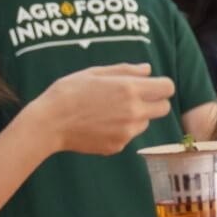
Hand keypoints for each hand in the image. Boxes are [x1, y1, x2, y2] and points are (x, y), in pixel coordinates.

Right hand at [36, 64, 174, 155]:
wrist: (48, 124)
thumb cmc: (68, 92)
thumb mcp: (94, 73)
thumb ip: (125, 70)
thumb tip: (148, 70)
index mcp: (129, 89)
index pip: (167, 87)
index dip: (161, 85)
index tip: (151, 85)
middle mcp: (133, 112)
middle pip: (164, 108)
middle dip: (154, 101)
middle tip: (134, 98)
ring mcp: (126, 132)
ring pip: (146, 122)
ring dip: (136, 116)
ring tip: (109, 111)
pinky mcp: (118, 146)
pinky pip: (129, 135)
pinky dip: (120, 130)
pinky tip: (99, 124)